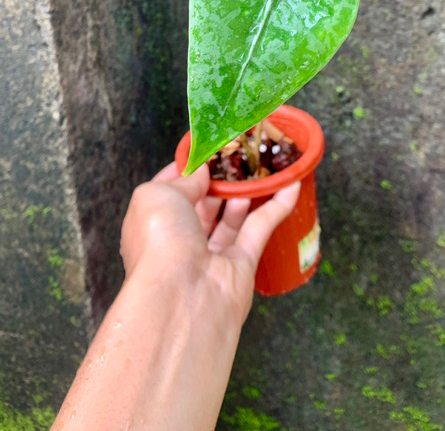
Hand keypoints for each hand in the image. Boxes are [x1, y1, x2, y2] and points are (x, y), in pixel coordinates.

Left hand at [121, 162, 300, 323]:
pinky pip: (260, 230)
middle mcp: (180, 239)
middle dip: (223, 178)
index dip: (191, 167)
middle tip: (243, 153)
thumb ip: (183, 178)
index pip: (172, 188)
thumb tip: (203, 171)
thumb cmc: (159, 241)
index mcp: (153, 221)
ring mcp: (211, 255)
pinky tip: (290, 185)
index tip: (211, 145)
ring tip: (264, 164)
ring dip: (248, 190)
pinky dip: (276, 207)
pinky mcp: (241, 266)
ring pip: (233, 217)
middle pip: (206, 202)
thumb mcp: (158, 194)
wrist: (181, 298)